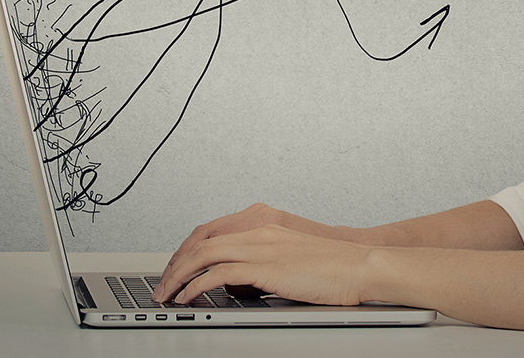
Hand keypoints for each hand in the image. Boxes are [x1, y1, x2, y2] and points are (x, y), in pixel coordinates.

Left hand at [151, 223, 374, 306]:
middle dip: (175, 264)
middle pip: (202, 240)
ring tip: (166, 296)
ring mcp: (262, 245)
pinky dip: (197, 286)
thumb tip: (239, 284)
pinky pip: (218, 274)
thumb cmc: (334, 269)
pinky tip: (188, 299)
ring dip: (179, 276)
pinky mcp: (266, 266)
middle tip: (162, 286)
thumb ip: (264, 264)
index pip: (212, 232)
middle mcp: (259, 229)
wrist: (362, 265)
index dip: (187, 251)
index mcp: (265, 225)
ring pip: (203, 254)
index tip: (175, 270)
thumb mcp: (292, 261)